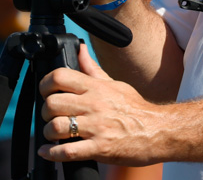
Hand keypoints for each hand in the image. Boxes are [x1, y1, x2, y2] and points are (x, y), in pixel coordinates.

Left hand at [38, 46, 162, 165]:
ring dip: (48, 133)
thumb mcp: (114, 84)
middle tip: (50, 116)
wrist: (157, 131)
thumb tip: (80, 49)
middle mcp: (94, 105)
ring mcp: (96, 127)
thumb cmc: (135, 109)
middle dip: (45, 112)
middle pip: (52, 103)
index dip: (45, 84)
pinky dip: (52, 153)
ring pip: (56, 127)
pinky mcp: (99, 148)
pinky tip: (48, 151)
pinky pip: (67, 151)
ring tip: (53, 135)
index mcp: (96, 88)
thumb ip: (92, 69)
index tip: (45, 92)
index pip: (59, 77)